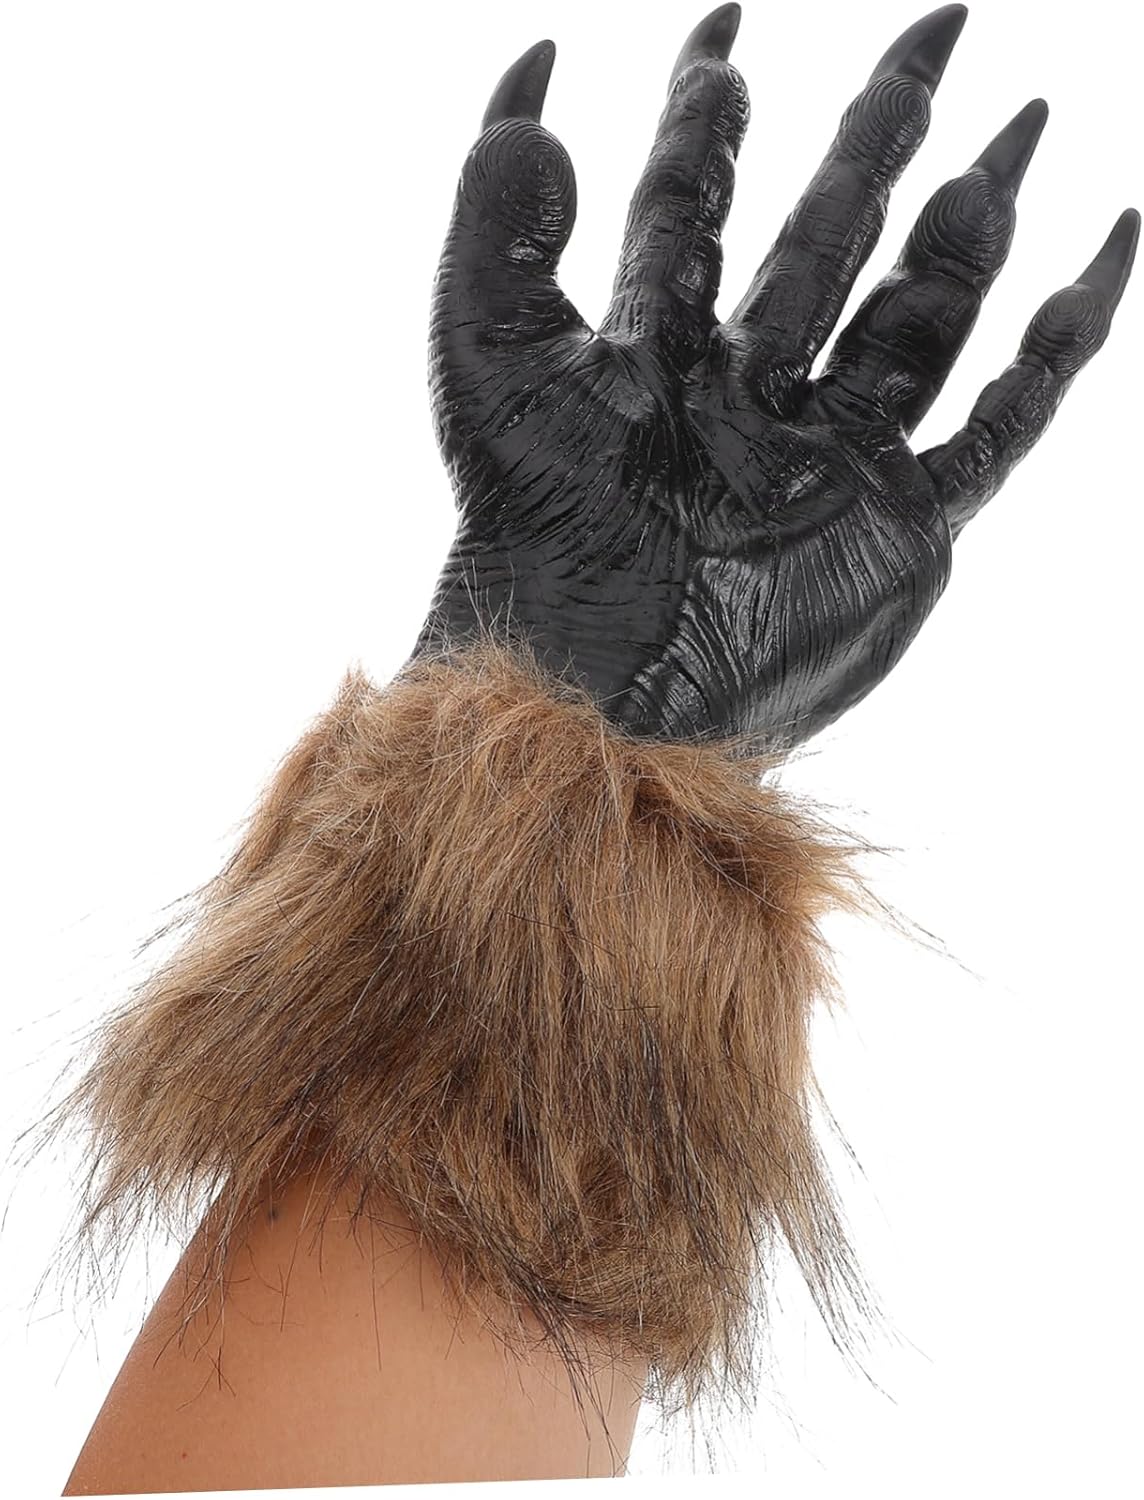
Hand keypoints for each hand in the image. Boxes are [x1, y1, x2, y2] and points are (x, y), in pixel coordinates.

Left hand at [416, 3, 1136, 748]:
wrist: (589, 690)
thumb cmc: (533, 540)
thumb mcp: (490, 359)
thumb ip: (498, 220)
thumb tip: (541, 68)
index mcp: (655, 356)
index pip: (691, 205)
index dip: (709, 117)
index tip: (723, 27)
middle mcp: (750, 399)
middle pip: (831, 239)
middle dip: (881, 133)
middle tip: (938, 28)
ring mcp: (831, 463)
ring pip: (920, 319)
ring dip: (966, 226)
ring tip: (1008, 132)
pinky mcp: (901, 530)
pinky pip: (1001, 428)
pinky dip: (1057, 349)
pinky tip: (1098, 260)